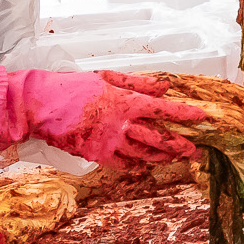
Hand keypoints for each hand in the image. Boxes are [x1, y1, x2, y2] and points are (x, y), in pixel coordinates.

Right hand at [12, 70, 201, 168]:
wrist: (42, 105)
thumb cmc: (73, 86)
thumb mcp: (108, 77)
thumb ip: (138, 82)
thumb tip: (165, 85)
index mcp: (125, 102)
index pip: (162, 109)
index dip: (183, 113)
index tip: (201, 117)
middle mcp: (120, 125)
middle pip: (158, 138)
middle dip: (179, 146)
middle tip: (195, 151)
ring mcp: (109, 142)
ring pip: (142, 154)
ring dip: (160, 157)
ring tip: (173, 158)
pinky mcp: (96, 154)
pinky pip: (122, 165)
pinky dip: (135, 166)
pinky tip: (143, 166)